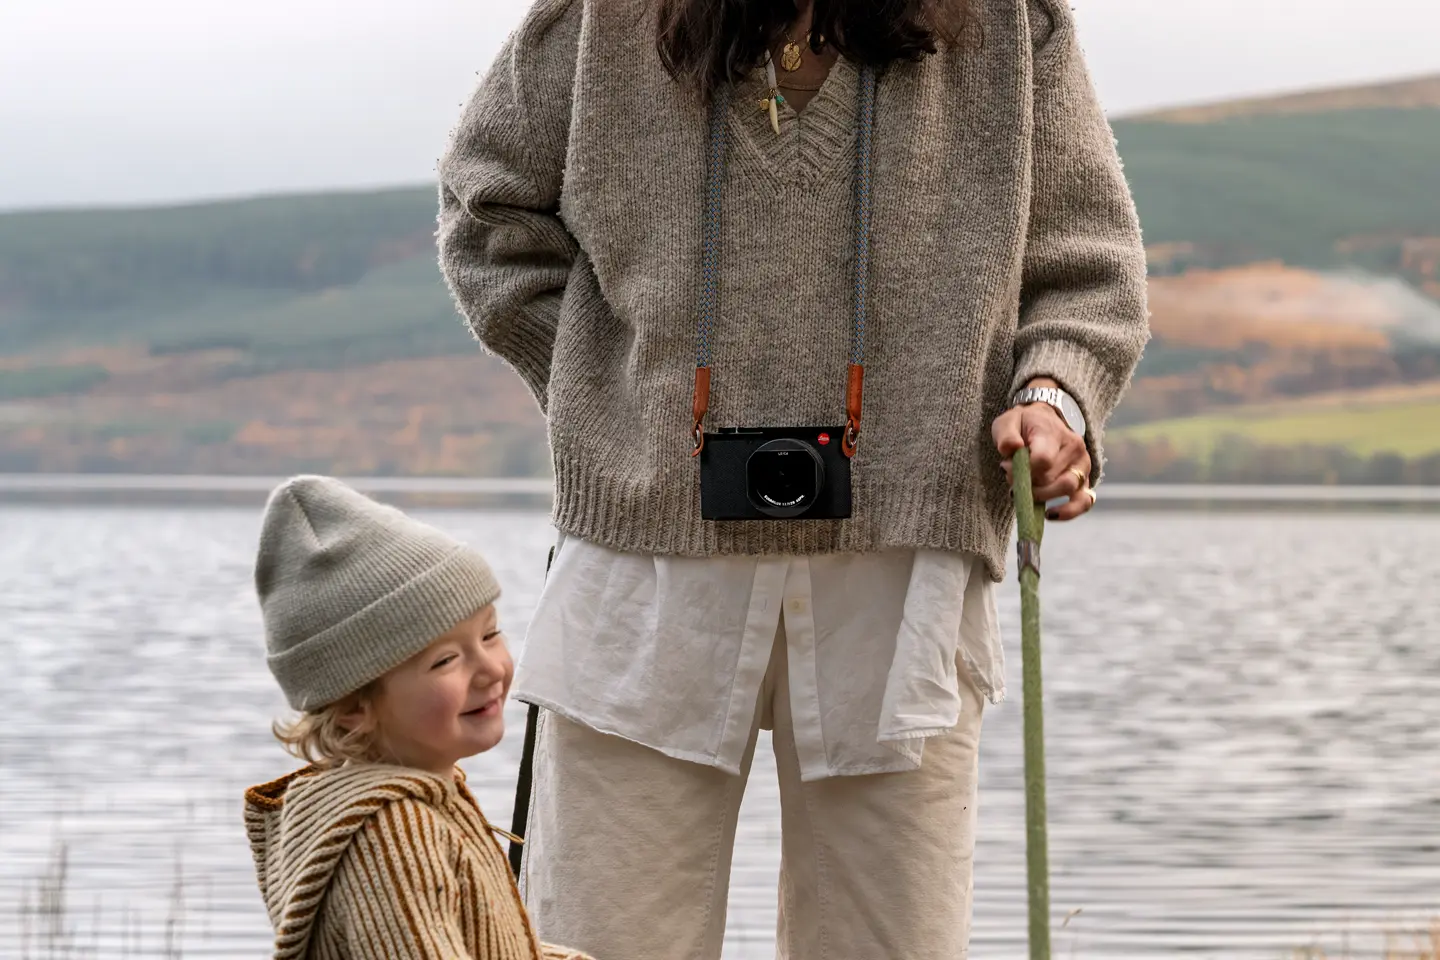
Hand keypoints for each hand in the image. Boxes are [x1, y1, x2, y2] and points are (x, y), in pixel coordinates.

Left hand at [991, 384, 1093, 521]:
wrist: (1045, 422)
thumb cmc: (1024, 425)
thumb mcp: (1007, 422)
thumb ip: (1006, 435)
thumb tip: (1011, 448)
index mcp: (1054, 434)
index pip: (1042, 460)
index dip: (1021, 470)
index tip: (1005, 465)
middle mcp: (1074, 449)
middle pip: (1051, 477)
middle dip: (1027, 483)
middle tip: (1012, 478)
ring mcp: (1082, 466)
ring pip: (1067, 489)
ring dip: (1041, 496)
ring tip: (1025, 490)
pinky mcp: (1085, 481)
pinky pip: (1084, 502)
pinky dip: (1069, 512)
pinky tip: (1050, 514)